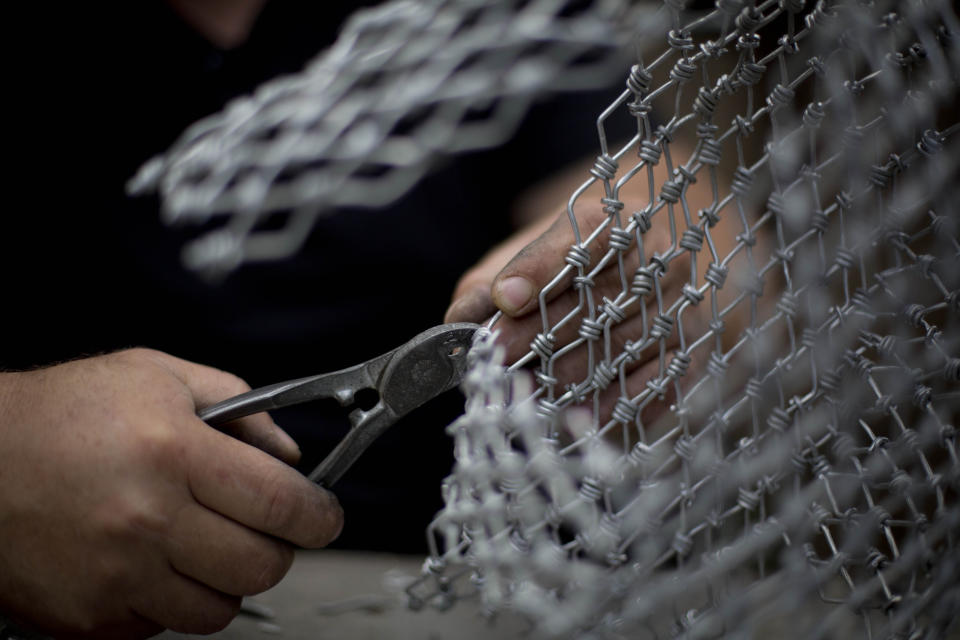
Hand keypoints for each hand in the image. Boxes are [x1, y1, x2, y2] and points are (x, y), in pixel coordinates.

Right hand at [0, 348, 342, 637]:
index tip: (325, 516)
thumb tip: (289, 455)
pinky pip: (166, 626)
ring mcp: (117, 575)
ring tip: (207, 543)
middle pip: (262, 565)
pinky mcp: (91, 616)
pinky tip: (157, 562)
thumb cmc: (61, 414)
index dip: (320, 515)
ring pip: (220, 608)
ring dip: (230, 579)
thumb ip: (239, 406)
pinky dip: (176, 600)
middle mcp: (147, 519)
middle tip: (268, 528)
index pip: (281, 503)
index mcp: (172, 451)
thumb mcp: (157, 376)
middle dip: (281, 548)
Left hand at [447, 151, 741, 425]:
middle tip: (495, 362)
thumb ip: (489, 281)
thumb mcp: (524, 255)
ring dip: (565, 380)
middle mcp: (657, 258)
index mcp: (615, 219)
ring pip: (618, 351)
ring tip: (522, 395)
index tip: (503, 299)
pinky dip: (609, 406)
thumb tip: (459, 320)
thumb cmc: (572, 260)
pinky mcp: (690, 349)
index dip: (540, 271)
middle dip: (535, 338)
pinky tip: (573, 417)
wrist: (647, 259)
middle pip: (594, 305)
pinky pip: (652, 385)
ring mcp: (678, 306)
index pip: (581, 241)